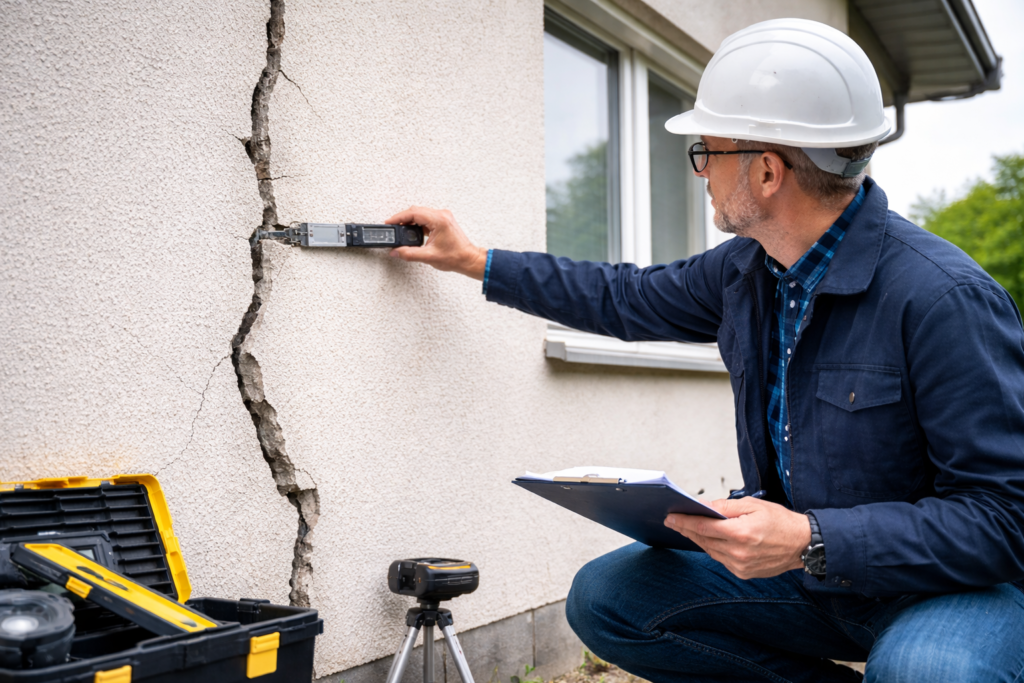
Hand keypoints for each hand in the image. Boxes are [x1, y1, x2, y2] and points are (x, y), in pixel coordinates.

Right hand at [385, 206, 487, 279]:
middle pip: (416, 211)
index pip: (413, 213)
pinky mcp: (443, 222)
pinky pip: (426, 218)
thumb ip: (409, 254)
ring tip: (400, 229)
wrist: (468, 259)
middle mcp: (442, 215)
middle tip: (393, 226)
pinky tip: (411, 231)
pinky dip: (417, 223)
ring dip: (409, 220)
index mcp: (439, 220)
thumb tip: (396, 252)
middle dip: (402, 218)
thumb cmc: (456, 257)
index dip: (399, 217)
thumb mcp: (429, 257)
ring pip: (420, 213)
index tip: (390, 222)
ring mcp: (443, 217)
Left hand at [664, 498, 810, 579]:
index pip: (703, 527)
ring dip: (698, 539)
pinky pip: (721, 559)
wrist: (803, 545)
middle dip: (687, 529)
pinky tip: (708, 539)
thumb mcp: (753, 505)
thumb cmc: (781, 522)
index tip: (670, 517)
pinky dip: (713, 548)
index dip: (684, 521)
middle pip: (703, 540)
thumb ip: (725, 507)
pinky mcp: (744, 573)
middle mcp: (739, 553)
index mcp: (741, 533)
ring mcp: (741, 566)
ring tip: (687, 528)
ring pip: (710, 551)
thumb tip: (702, 506)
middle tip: (673, 520)